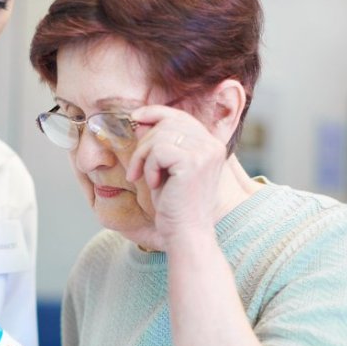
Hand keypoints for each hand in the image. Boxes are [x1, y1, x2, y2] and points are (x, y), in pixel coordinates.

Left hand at [126, 105, 226, 241]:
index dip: (155, 113)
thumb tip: (140, 120)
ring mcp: (205, 151)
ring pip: (160, 136)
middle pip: (167, 123)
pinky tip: (155, 184)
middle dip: (143, 144)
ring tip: (144, 178)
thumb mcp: (163, 168)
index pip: (179, 115)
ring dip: (143, 157)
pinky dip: (149, 167)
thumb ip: (158, 144)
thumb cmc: (174, 204)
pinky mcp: (194, 162)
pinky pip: (158, 151)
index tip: (134, 118)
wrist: (186, 232)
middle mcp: (212, 144)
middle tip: (136, 170)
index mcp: (210, 144)